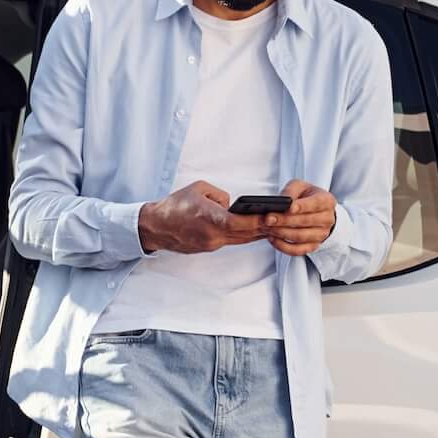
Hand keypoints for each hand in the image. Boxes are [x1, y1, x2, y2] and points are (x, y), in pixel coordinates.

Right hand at [138, 181, 265, 253]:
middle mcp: (213, 236)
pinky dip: (242, 235)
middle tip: (282, 221)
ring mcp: (211, 244)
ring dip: (256, 233)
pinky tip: (252, 230)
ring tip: (273, 225)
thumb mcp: (199, 189)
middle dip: (264, 227)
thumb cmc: (174, 206)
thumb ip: (220, 196)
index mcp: (210, 219)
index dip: (260, 221)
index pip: (242, 224)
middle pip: (245, 234)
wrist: (155, 227)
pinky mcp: (208, 248)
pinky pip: (230, 241)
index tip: (274, 216)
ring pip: (240, 239)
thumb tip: (231, 204)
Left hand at [263, 180, 336, 255]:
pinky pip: (297, 250)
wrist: (314, 211)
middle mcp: (327, 219)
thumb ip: (292, 190)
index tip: (289, 208)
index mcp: (327, 201)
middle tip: (268, 219)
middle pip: (305, 221)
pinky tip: (272, 239)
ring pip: (300, 237)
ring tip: (267, 228)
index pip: (316, 204)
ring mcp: (321, 234)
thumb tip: (284, 202)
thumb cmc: (305, 196)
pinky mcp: (313, 246)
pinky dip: (283, 246)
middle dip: (284, 220)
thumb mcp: (300, 186)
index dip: (302, 206)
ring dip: (281, 233)